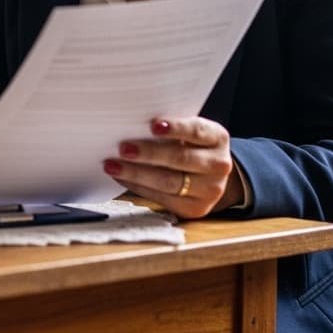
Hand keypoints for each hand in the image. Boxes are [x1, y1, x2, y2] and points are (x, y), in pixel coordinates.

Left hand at [103, 117, 243, 218]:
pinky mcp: (195, 209)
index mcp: (217, 138)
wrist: (210, 177)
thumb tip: (131, 124)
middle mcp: (219, 165)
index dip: (175, 128)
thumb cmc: (191, 147)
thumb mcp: (189, 133)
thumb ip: (169, 128)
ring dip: (136, 173)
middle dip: (148, 153)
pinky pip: (162, 198)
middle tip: (123, 148)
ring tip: (113, 166)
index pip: (196, 130)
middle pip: (180, 159)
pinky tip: (123, 178)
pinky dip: (138, 187)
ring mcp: (210, 190)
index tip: (153, 125)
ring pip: (169, 182)